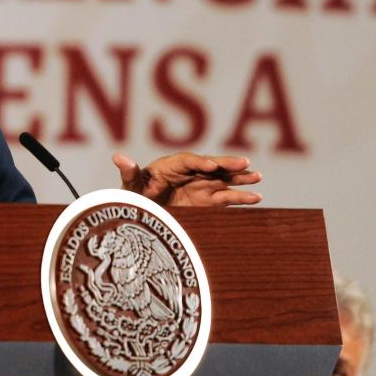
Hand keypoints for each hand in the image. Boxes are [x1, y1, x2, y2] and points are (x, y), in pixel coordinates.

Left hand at [112, 152, 261, 206]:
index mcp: (169, 166)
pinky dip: (240, 197)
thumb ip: (129, 174)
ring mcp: (198, 187)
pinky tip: (256, 197)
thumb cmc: (133, 199)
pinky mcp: (206, 202)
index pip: (186, 161)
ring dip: (239, 178)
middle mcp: (187, 173)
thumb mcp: (130, 188)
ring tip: (257, 177)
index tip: (210, 166)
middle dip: (226, 164)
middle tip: (244, 163)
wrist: (140, 217)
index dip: (199, 162)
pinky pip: (225, 197)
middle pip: (210, 166)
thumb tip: (118, 157)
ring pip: (222, 180)